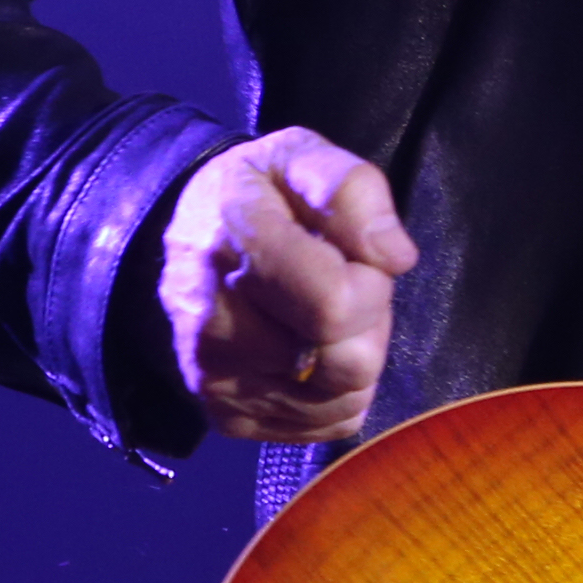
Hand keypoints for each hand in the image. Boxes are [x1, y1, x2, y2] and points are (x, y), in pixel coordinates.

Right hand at [154, 127, 420, 445]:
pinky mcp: (228, 417)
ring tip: (324, 315)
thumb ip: (352, 191)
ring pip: (342, 399)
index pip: (333, 305)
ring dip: (355, 357)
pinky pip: (327, 426)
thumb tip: (394, 257)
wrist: (188, 241)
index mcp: (234, 243)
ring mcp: (215, 380)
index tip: (356, 260)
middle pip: (345, 363)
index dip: (369, 285)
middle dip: (368, 323)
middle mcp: (212, 323)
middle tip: (344, 286)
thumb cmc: (260, 195)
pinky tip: (309, 348)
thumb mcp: (300, 157)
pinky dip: (335, 392)